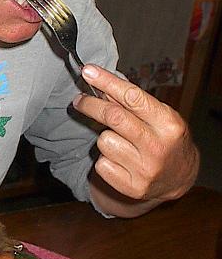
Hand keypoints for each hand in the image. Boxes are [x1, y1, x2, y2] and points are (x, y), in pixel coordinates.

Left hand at [73, 65, 198, 211]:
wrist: (179, 178)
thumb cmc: (165, 139)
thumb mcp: (158, 116)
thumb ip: (132, 101)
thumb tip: (101, 84)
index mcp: (168, 124)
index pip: (132, 97)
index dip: (107, 81)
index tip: (87, 71)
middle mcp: (158, 147)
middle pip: (113, 117)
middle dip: (90, 104)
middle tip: (79, 99)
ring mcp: (145, 170)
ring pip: (103, 141)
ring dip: (105, 137)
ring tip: (121, 142)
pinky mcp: (132, 187)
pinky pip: (101, 163)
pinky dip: (106, 159)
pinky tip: (121, 160)